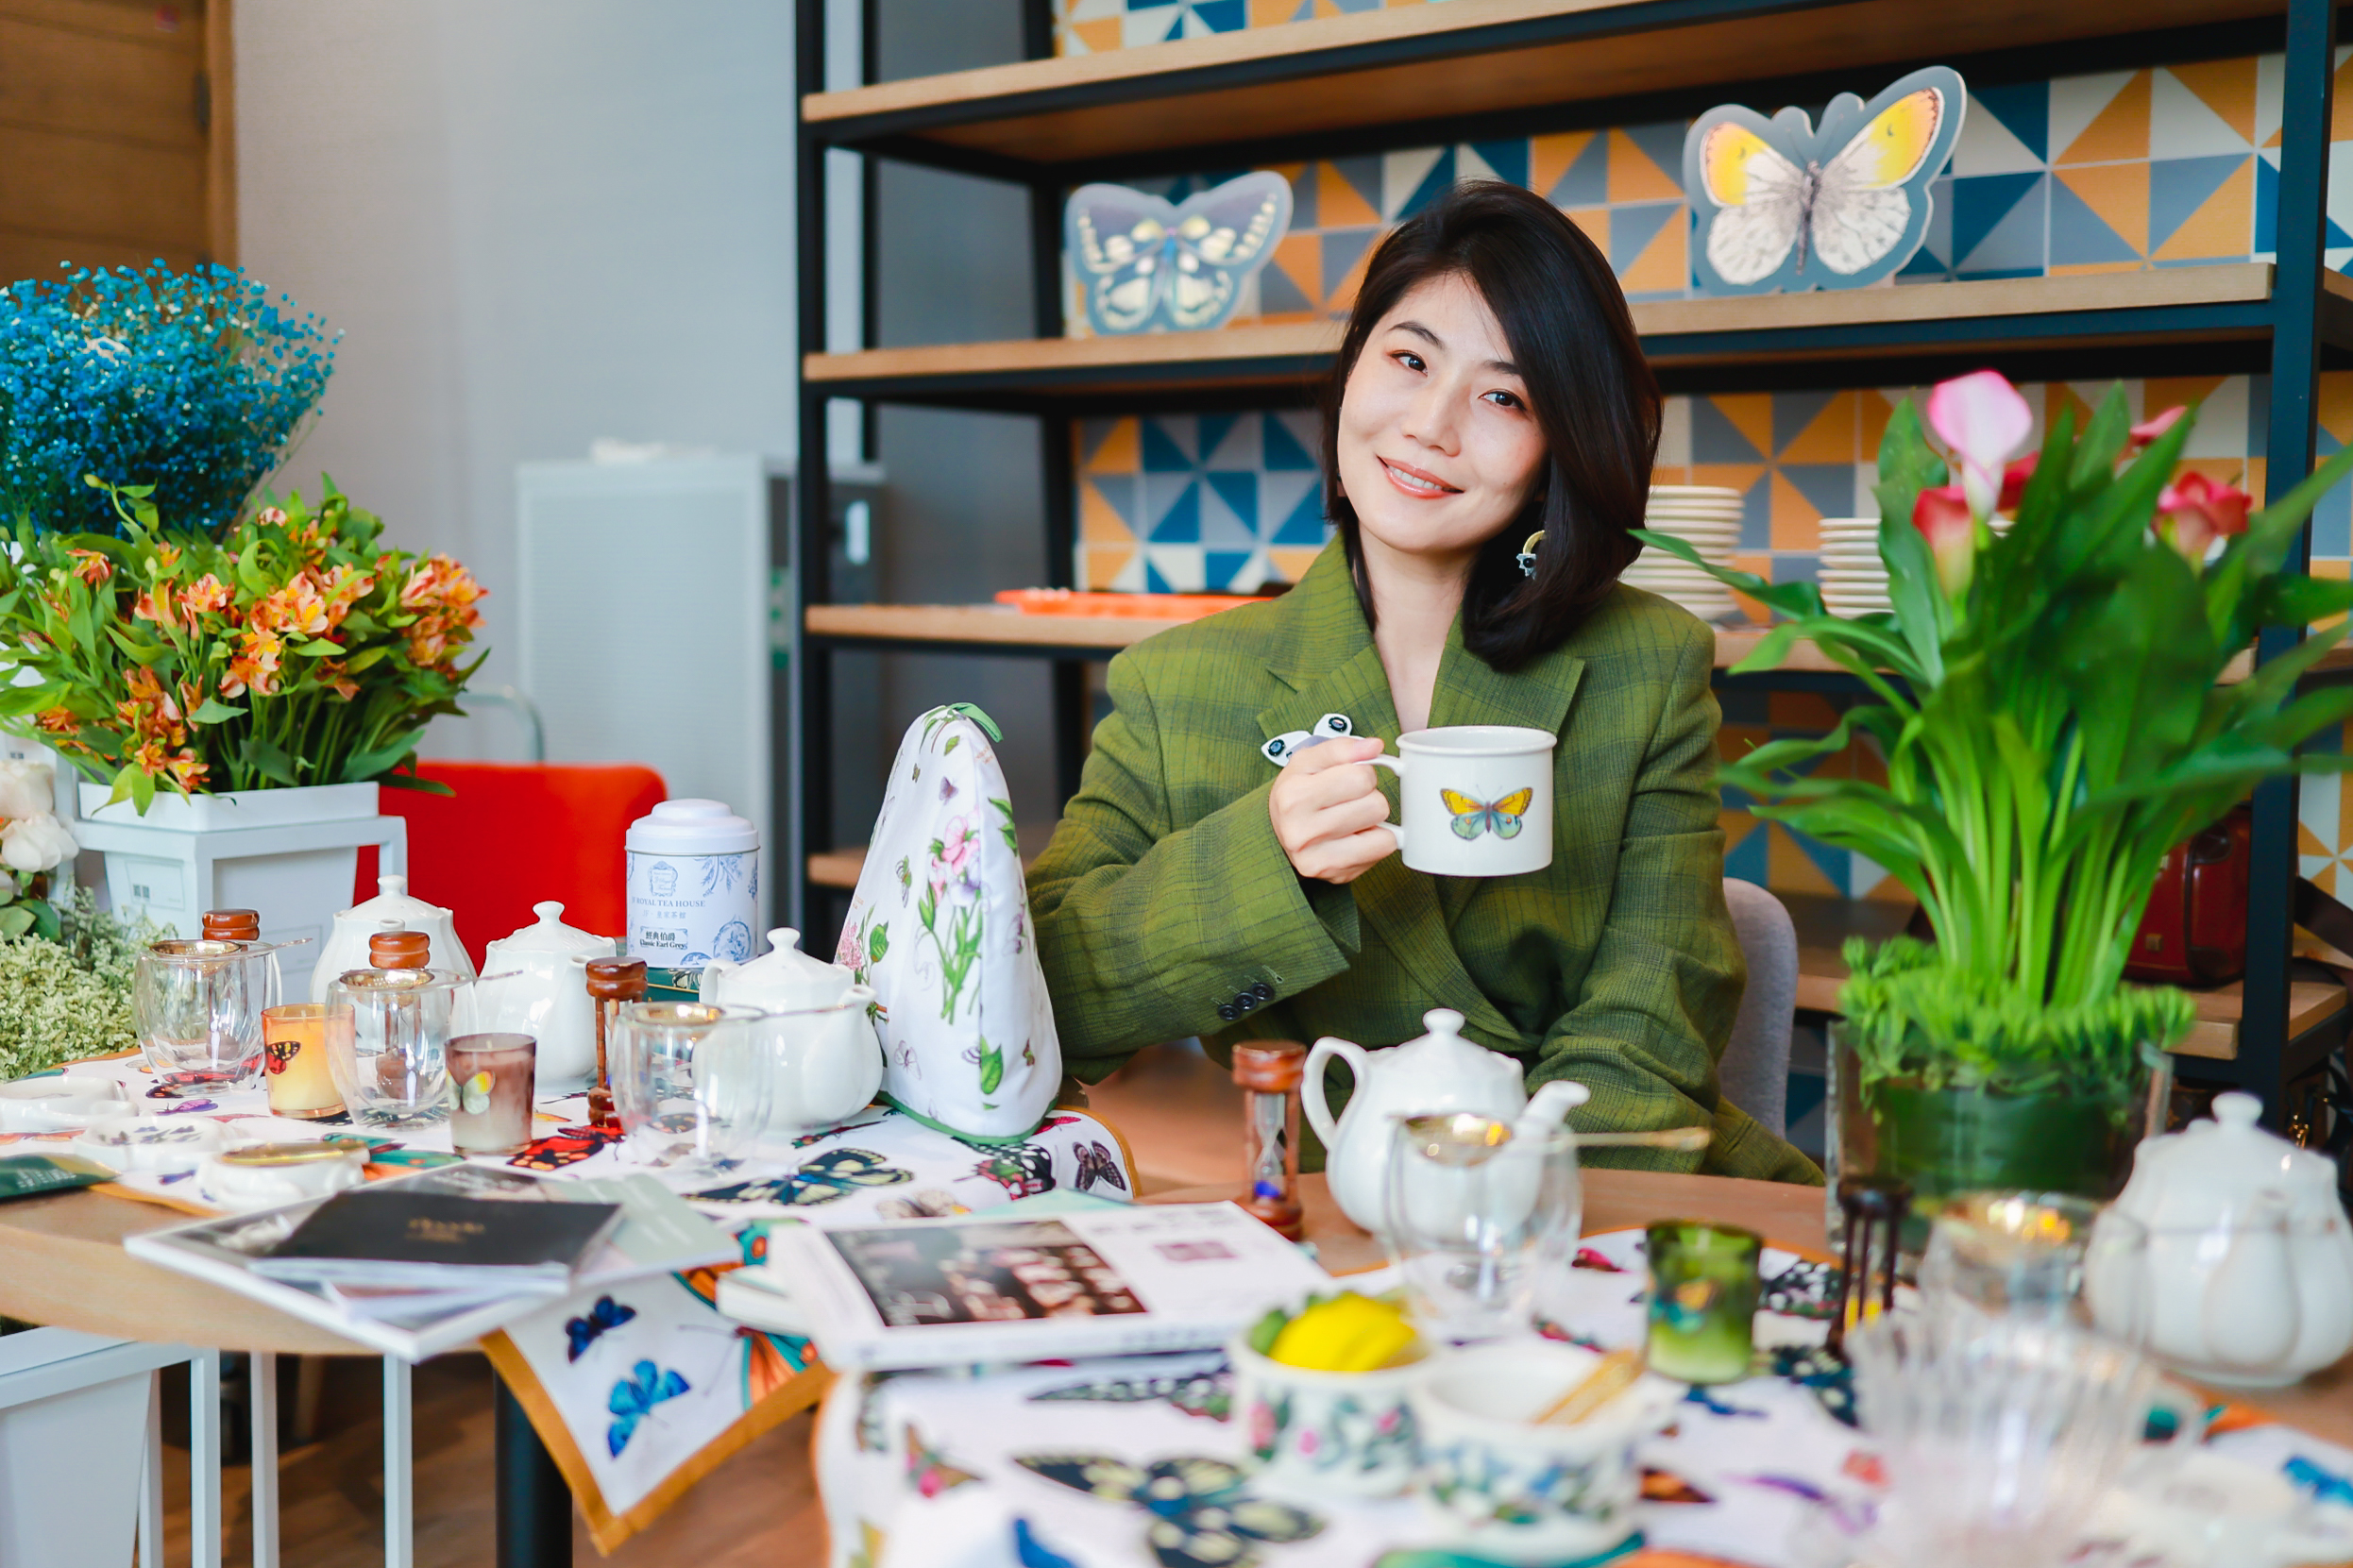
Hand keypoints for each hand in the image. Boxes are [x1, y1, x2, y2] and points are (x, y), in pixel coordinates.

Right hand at [1269, 736, 1397, 883]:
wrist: (1278, 832)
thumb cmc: (1297, 792)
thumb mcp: (1309, 761)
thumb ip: (1342, 748)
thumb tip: (1375, 747)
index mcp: (1294, 797)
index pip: (1361, 777)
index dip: (1363, 773)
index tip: (1348, 779)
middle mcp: (1302, 833)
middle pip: (1376, 805)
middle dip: (1369, 797)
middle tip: (1349, 801)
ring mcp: (1319, 860)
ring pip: (1384, 833)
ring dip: (1374, 821)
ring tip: (1351, 819)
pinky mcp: (1336, 877)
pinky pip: (1382, 852)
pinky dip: (1375, 841)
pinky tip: (1355, 837)